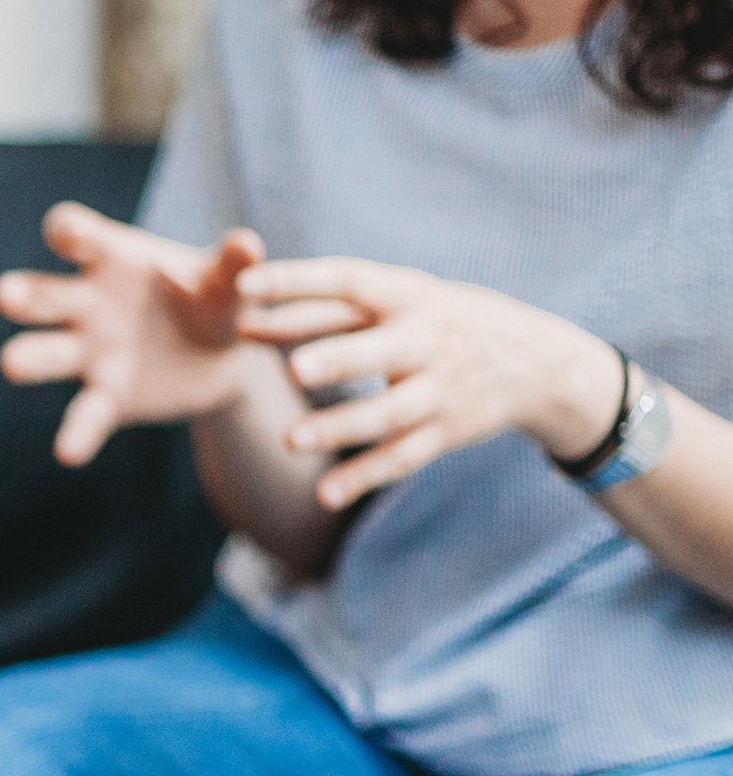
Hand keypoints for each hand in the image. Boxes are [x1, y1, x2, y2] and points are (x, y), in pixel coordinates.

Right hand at [0, 202, 268, 463]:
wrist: (226, 359)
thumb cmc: (215, 300)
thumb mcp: (226, 281)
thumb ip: (233, 266)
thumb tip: (246, 244)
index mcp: (110, 259)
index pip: (75, 237)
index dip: (68, 232)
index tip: (66, 236)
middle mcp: (86, 305)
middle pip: (41, 295)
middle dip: (22, 294)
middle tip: (7, 296)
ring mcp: (90, 354)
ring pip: (44, 354)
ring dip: (27, 357)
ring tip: (13, 364)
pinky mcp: (106, 399)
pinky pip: (84, 416)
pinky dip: (76, 434)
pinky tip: (69, 453)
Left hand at [236, 258, 624, 508]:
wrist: (536, 362)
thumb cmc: (433, 321)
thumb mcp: (392, 304)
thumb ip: (317, 314)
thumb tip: (240, 323)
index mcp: (408, 295)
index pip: (348, 281)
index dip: (297, 281)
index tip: (244, 286)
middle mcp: (428, 340)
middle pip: (380, 351)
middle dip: (339, 360)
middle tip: (296, 369)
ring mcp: (441, 389)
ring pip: (388, 413)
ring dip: (340, 428)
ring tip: (290, 440)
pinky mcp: (447, 432)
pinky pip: (403, 458)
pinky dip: (365, 476)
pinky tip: (326, 494)